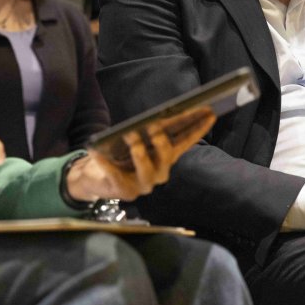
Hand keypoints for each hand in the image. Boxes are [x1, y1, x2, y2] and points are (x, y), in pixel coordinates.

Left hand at [68, 107, 215, 201]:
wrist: (95, 178)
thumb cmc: (119, 155)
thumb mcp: (137, 139)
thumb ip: (150, 130)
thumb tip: (158, 117)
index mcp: (165, 158)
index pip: (186, 141)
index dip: (198, 128)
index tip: (210, 113)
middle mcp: (159, 173)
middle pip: (167, 156)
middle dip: (161, 141)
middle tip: (153, 126)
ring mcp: (142, 184)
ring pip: (146, 170)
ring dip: (138, 151)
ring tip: (130, 135)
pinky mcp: (123, 191)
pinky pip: (114, 176)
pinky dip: (105, 163)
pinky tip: (97, 151)